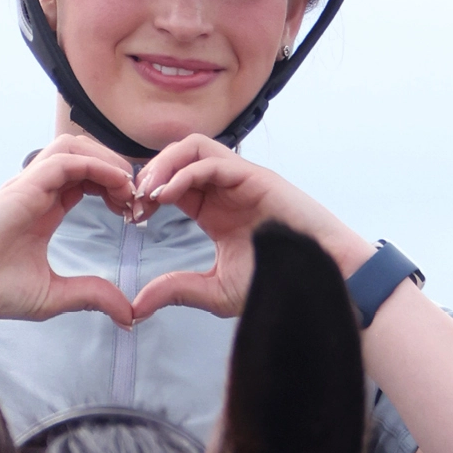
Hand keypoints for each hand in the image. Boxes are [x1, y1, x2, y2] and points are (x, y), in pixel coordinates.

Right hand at [0, 136, 139, 325]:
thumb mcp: (54, 296)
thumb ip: (91, 296)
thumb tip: (128, 315)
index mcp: (43, 209)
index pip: (86, 179)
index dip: (114, 188)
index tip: (133, 214)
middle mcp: (38, 190)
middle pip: (85, 156)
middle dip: (117, 170)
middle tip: (139, 200)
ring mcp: (30, 183)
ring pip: (76, 147)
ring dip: (108, 161)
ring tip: (130, 189)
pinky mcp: (25, 184)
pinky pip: (67, 159)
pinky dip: (97, 166)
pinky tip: (117, 186)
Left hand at [127, 137, 373, 319]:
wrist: (321, 281)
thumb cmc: (279, 282)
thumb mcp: (215, 290)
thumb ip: (177, 290)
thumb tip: (136, 306)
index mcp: (213, 207)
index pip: (172, 181)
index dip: (147, 192)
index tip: (132, 216)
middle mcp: (225, 187)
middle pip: (178, 156)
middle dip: (150, 172)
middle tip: (133, 200)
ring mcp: (241, 178)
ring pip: (193, 147)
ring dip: (164, 164)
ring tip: (147, 193)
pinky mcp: (255, 176)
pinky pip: (211, 160)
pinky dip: (183, 172)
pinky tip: (166, 196)